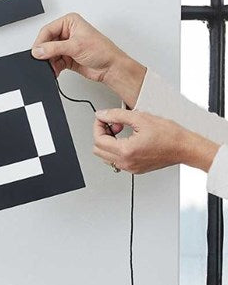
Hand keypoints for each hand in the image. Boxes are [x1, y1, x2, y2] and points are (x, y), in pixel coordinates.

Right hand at [31, 13, 146, 106]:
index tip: (37, 52)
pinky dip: (52, 67)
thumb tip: (38, 50)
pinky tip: (55, 70)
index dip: (41, 42)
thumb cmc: (102, 51)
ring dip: (49, 62)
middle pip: (46, 42)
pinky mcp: (66, 57)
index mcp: (70, 22)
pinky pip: (53, 62)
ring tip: (52, 67)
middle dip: (44, 53)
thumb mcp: (75, 46)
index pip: (47, 30)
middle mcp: (67, 33)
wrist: (111, 68)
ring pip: (48, 53)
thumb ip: (54, 48)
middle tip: (43, 60)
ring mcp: (66, 46)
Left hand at [93, 108, 218, 174]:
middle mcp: (126, 162)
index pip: (98, 139)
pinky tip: (128, 140)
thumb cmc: (170, 135)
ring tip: (122, 131)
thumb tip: (102, 115)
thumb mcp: (141, 118)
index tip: (103, 118)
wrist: (185, 148)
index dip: (98, 126)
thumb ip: (117, 115)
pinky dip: (116, 150)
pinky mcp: (135, 169)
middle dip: (102, 134)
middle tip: (115, 124)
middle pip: (98, 149)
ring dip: (108, 142)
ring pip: (105, 156)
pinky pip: (116, 161)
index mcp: (126, 151)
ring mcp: (130, 167)